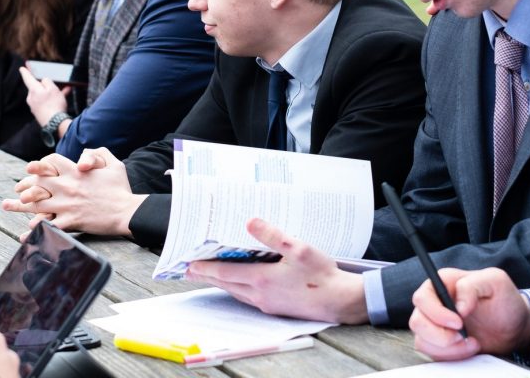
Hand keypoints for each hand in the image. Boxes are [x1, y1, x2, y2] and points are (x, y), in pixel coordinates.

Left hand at [1, 149, 144, 239]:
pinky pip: (47, 227)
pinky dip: (34, 232)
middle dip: (23, 185)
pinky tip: (24, 234)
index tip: (31, 169)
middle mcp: (67, 187)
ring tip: (6, 205)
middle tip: (15, 190)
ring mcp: (66, 205)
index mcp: (75, 172)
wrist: (126, 211)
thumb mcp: (113, 163)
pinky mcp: (70, 221)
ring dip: (18, 206)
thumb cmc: (120, 187)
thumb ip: (98, 153)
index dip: (39, 165)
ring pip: (36, 205)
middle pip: (37, 184)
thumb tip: (85, 155)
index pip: (50, 163)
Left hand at [19, 67, 69, 127]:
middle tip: (55, 85)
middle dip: (46, 86)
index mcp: (33, 90)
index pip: (27, 78)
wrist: (55, 124)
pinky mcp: (39, 113)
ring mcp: (34, 106)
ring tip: (64, 92)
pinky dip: (52, 100)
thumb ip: (47, 81)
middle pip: (37, 87)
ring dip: (51, 93)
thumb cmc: (54, 105)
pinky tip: (61, 100)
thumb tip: (44, 81)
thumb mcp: (53, 88)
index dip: (25, 72)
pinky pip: (45, 103)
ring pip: (43, 96)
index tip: (22, 68)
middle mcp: (31, 98)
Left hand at [187, 217, 366, 323]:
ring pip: (236, 291)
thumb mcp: (297, 248)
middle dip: (207, 276)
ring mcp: (267, 303)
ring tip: (210, 273)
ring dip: (222, 281)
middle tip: (190, 270)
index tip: (189, 265)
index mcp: (262, 280)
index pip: (224, 273)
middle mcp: (260, 294)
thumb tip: (250, 222)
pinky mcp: (276, 307)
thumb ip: (272, 235)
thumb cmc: (320, 274)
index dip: (205, 268)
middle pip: (226, 284)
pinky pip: (248, 296)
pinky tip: (239, 281)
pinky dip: (237, 287)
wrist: (340, 300)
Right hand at [409, 267, 529, 360]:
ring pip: (422, 341)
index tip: (458, 323)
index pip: (422, 298)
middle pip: (418, 322)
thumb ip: (472, 286)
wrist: (514, 326)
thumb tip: (458, 306)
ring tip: (472, 343)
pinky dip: (451, 357)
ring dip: (448, 349)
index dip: (436, 313)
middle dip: (440, 335)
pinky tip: (468, 349)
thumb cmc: (504, 299)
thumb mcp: (495, 282)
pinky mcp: (440, 343)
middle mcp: (433, 303)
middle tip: (463, 336)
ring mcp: (434, 324)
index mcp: (441, 284)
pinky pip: (433, 354)